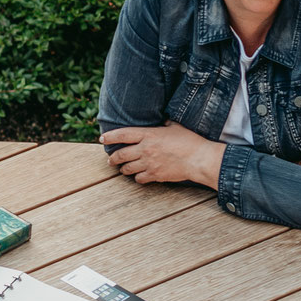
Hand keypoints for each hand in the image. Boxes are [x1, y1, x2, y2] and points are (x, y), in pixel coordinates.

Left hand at [99, 123, 222, 185]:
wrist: (198, 159)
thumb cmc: (189, 141)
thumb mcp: (174, 127)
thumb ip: (163, 125)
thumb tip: (161, 121)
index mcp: (149, 134)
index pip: (122, 134)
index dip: (110, 137)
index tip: (102, 139)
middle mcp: (145, 149)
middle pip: (121, 155)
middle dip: (113, 159)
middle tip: (110, 160)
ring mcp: (149, 163)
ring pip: (127, 169)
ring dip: (124, 169)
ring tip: (123, 169)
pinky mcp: (155, 175)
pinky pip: (139, 179)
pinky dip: (137, 178)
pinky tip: (139, 176)